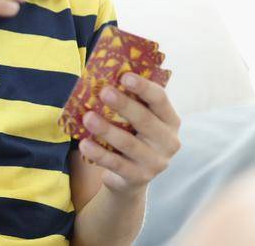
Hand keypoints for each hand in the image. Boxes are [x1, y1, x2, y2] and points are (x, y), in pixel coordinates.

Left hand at [77, 73, 180, 196]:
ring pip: (128, 143)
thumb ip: (129, 102)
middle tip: (104, 92)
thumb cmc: (131, 136)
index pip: (160, 99)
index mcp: (170, 120)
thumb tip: (102, 75)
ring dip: (107, 129)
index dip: (143, 87)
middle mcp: (169, 141)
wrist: (131, 177)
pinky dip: (99, 154)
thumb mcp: (136, 121)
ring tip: (88, 117)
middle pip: (145, 120)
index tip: (124, 76)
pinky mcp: (139, 177)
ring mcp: (156, 162)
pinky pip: (116, 164)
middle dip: (124, 105)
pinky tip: (84, 144)